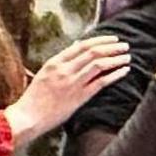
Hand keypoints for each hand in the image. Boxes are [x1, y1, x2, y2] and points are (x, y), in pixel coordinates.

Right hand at [5, 33, 132, 140]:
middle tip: (125, 45)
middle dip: (112, 47)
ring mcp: (72, 82)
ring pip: (99, 64)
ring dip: (116, 58)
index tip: (112, 38)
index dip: (99, 40)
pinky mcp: (79, 96)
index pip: (81, 45)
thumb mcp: (44, 74)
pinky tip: (125, 71)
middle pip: (93, 52)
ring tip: (127, 56)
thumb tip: (76, 45)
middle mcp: (64, 69)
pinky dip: (115, 74)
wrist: (28, 117)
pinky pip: (101, 82)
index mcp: (54, 62)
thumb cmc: (35, 97)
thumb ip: (60, 61)